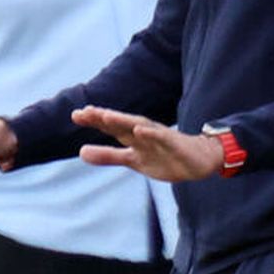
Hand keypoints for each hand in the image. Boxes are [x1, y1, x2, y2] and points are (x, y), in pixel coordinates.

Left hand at [73, 106, 224, 182]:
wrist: (197, 161)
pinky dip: (150, 134)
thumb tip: (80, 152)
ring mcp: (158, 137)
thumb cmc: (162, 157)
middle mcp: (143, 133)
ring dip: (123, 121)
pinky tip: (139, 130)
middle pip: (121, 124)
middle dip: (104, 117)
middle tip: (84, 112)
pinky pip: (161, 138)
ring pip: (138, 127)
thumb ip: (107, 155)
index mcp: (132, 136)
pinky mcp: (173, 144)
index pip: (110, 127)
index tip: (75, 114)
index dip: (94, 120)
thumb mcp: (131, 160)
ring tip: (106, 116)